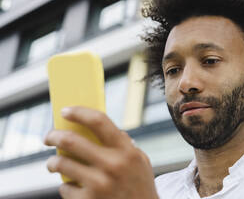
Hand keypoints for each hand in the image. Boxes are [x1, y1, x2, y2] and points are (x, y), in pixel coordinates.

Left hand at [44, 106, 158, 198]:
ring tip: (54, 163)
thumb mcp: (140, 162)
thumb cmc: (140, 186)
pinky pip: (64, 188)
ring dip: (53, 162)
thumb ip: (124, 144)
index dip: (80, 112)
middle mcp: (112, 166)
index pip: (99, 122)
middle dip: (54, 136)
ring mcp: (98, 185)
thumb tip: (101, 128)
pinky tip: (74, 187)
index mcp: (126, 151)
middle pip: (72, 141)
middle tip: (49, 137)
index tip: (66, 110)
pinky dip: (66, 186)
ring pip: (61, 164)